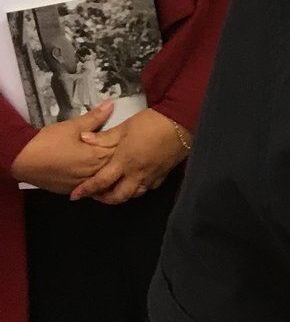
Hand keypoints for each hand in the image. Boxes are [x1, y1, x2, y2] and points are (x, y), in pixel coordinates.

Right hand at [8, 103, 118, 193]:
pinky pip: (92, 188)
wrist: (23, 160)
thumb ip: (94, 117)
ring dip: (111, 171)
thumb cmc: (48, 142)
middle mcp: (93, 173)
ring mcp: (84, 184)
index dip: (125, 143)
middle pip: (114, 166)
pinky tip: (103, 176)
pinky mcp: (74, 190)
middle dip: (121, 157)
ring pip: (105, 179)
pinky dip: (99, 181)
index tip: (131, 136)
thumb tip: (111, 104)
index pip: (118, 150)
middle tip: (128, 149)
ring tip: (118, 163)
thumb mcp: (72, 126)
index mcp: (95, 156)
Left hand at [71, 107, 186, 203]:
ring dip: (121, 195)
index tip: (75, 196)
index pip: (101, 182)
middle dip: (104, 199)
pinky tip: (135, 181)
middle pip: (118, 196)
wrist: (181, 123)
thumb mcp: (125, 127)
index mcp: (124, 161)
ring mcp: (151, 176)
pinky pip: (147, 188)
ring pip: (133, 195)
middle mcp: (137, 174)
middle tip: (96, 194)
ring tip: (114, 188)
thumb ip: (104, 137)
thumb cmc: (150, 122)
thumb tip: (84, 139)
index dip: (87, 190)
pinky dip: (138, 188)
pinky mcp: (163, 174)